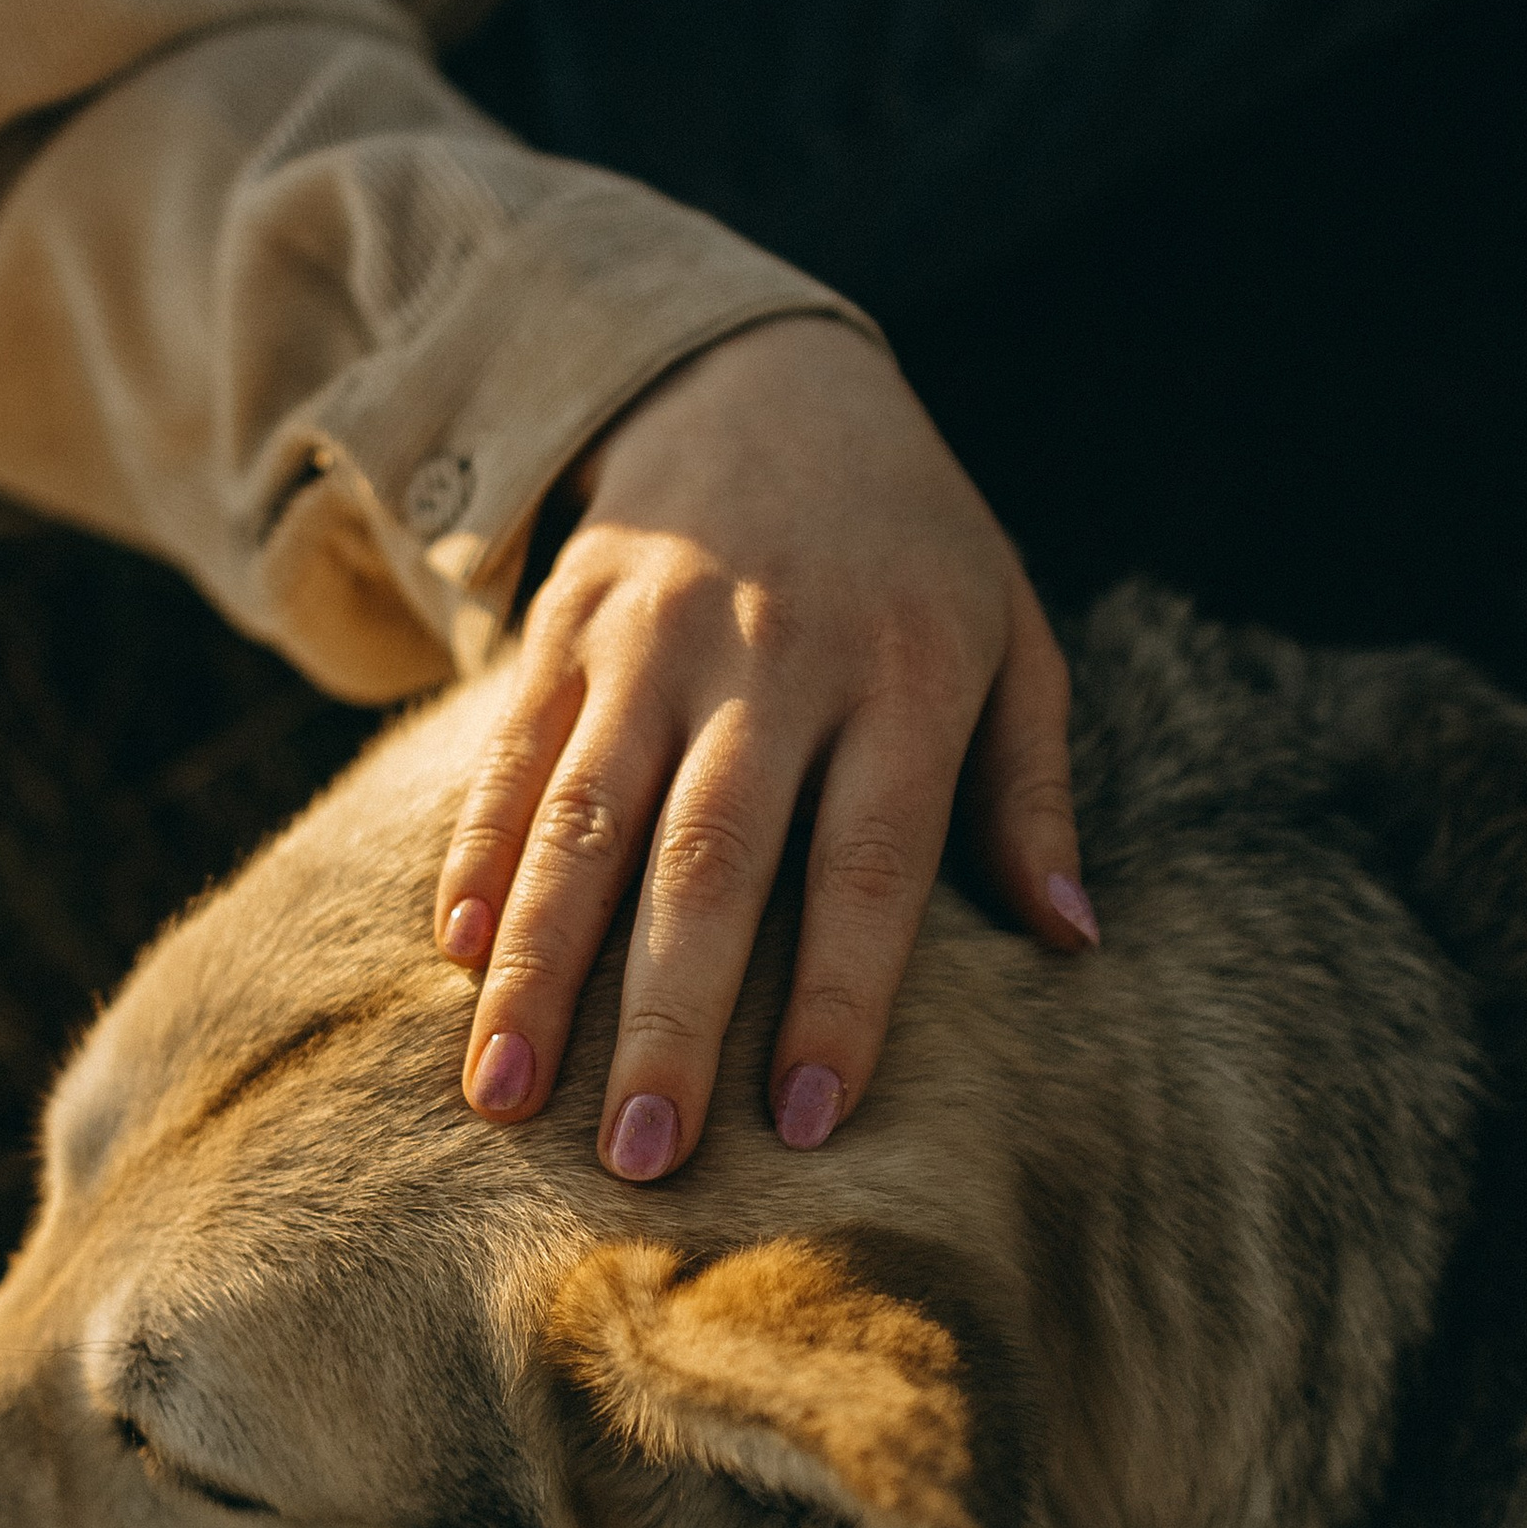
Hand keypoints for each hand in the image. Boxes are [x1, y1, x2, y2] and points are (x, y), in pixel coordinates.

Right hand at [433, 316, 1093, 1178]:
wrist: (764, 374)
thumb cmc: (909, 547)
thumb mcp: (1011, 634)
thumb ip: (1031, 787)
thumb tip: (1072, 942)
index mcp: (906, 676)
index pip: (868, 867)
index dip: (838, 999)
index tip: (802, 1123)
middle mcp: (774, 660)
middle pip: (710, 861)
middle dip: (667, 1016)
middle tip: (636, 1154)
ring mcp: (653, 641)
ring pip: (585, 819)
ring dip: (538, 965)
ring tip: (500, 1093)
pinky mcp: (564, 626)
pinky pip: (513, 755)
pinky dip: (478, 856)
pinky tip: (454, 958)